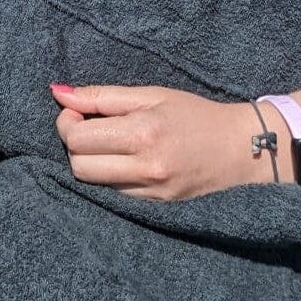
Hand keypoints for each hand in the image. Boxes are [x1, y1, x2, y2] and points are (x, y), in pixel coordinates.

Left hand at [51, 83, 265, 200]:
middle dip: (74, 143)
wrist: (240, 149)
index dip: (67, 122)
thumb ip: (102, 96)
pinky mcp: (154, 206)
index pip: (77, 138)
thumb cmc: (195, 114)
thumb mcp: (151, 94)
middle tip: (90, 126)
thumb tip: (59, 94)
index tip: (79, 110)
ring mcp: (149, 191)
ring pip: (92, 182)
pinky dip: (109, 175)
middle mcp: (145, 167)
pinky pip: (112, 193)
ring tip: (109, 142)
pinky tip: (124, 159)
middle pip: (78, 165)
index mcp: (143, 133)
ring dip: (90, 160)